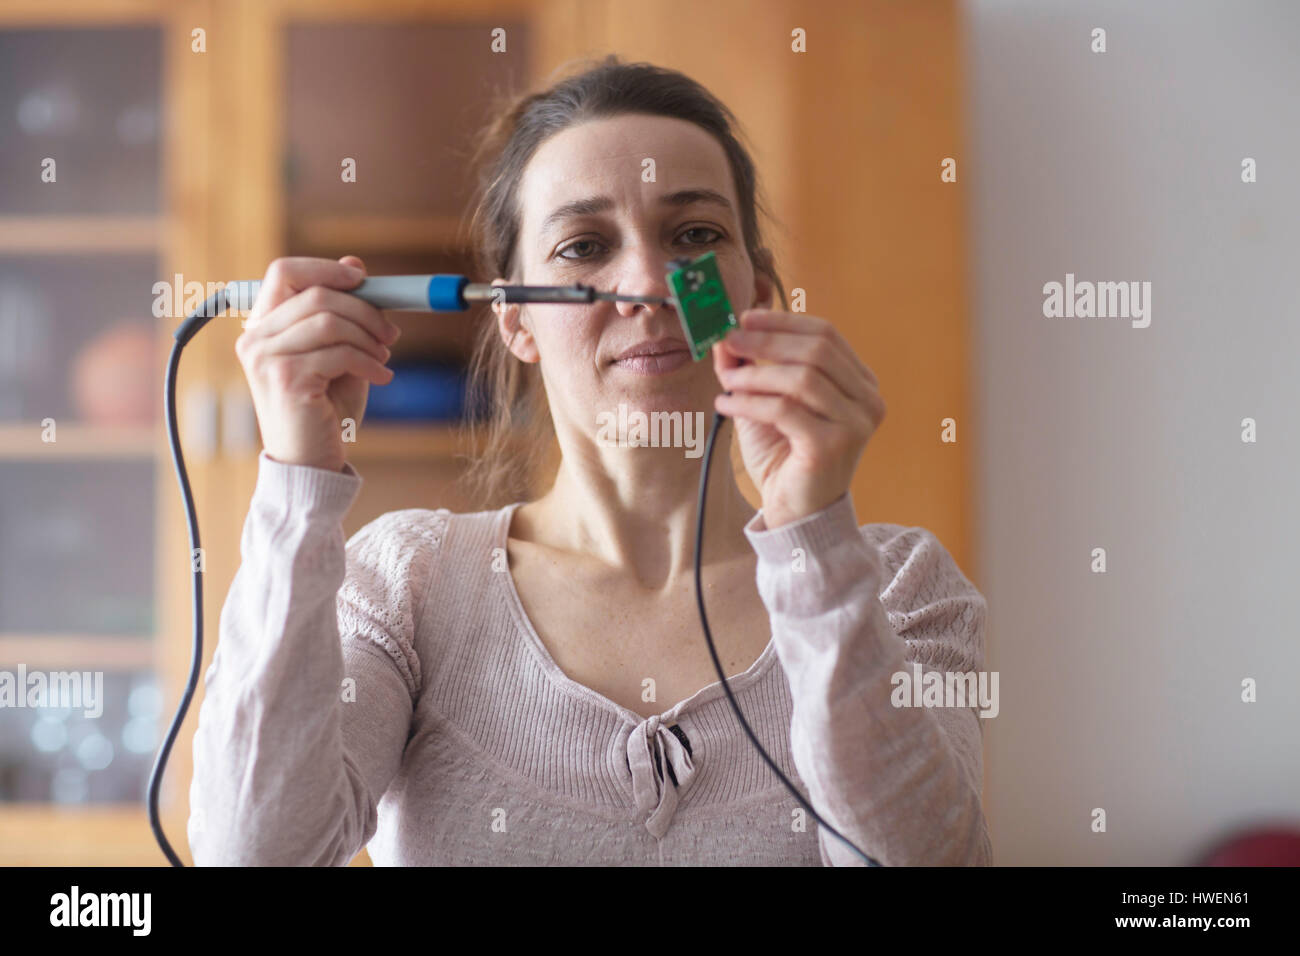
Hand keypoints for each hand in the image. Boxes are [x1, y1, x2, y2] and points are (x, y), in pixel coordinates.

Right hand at [235, 255, 399, 472]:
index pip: (285, 272)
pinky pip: (340, 352)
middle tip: (390, 335)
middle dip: (365, 309)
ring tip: (384, 359)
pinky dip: (370, 363)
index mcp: (261, 326)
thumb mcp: (338, 352)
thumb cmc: (324, 409)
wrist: (312, 462)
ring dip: (369, 337)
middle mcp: (255, 339)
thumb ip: (342, 312)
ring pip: (330, 320)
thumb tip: (355, 265)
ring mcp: (266, 358)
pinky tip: (382, 377)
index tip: (363, 281)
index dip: (326, 269)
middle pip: (316, 293)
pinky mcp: (286, 378)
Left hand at [711, 309, 885, 527]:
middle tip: (729, 340)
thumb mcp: (765, 402)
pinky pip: (785, 410)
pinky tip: (725, 405)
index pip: (826, 334)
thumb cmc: (784, 456)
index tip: (745, 318)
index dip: (784, 321)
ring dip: (755, 374)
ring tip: (725, 381)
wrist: (795, 512)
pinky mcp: (832, 446)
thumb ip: (750, 368)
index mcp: (860, 383)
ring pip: (802, 379)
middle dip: (767, 341)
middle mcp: (867, 400)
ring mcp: (855, 424)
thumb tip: (726, 335)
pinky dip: (749, 403)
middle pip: (817, 351)